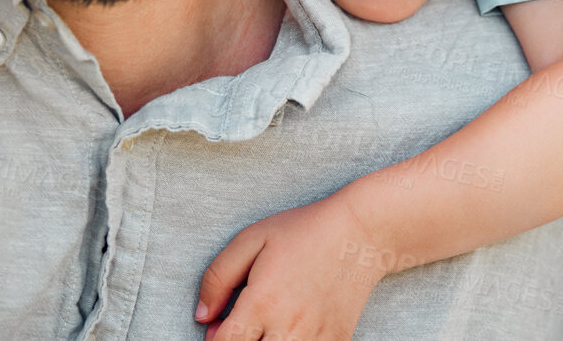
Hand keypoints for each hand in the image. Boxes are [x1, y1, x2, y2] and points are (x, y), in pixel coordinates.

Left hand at [196, 195, 389, 339]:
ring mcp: (314, 339)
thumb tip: (202, 317)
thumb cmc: (304, 231)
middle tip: (246, 329)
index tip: (221, 330)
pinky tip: (294, 329)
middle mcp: (287, 327)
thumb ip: (218, 278)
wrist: (361, 233)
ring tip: (269, 329)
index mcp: (262, 302)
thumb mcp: (252, 239)